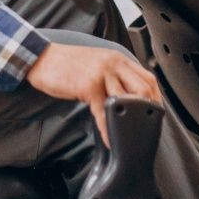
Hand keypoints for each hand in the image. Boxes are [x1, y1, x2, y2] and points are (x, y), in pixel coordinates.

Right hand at [25, 42, 160, 146]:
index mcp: (118, 58)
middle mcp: (113, 63)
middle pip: (142, 89)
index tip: (156, 112)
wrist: (42, 58)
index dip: (156, 97)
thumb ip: (113, 74)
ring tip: (130, 138)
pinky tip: (109, 140)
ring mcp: (101, 74)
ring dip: (129, 122)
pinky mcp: (88, 86)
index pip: (147, 77)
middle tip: (146, 128)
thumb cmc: (67, 63)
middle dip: (147, 111)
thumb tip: (127, 96)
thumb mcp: (97, 62)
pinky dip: (108, 129)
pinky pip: (103, 112)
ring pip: (126, 100)